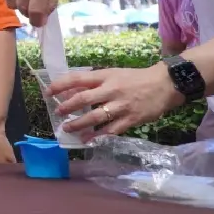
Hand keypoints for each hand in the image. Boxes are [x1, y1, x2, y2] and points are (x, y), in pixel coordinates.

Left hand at [50, 65, 182, 140]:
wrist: (165, 84)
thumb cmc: (135, 78)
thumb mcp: (113, 74)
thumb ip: (94, 83)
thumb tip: (71, 91)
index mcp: (105, 76)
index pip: (77, 79)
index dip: (60, 85)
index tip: (48, 91)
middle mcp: (111, 90)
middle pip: (83, 98)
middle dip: (67, 107)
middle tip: (57, 112)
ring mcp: (121, 106)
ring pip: (95, 117)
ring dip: (79, 124)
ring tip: (67, 128)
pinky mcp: (131, 119)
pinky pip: (112, 130)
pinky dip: (98, 136)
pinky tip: (88, 140)